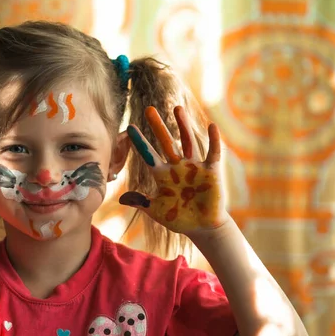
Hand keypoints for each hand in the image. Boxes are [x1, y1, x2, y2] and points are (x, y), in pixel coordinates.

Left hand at [119, 106, 228, 234]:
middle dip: (158, 127)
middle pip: (166, 142)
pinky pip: (212, 153)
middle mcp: (177, 166)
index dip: (139, 142)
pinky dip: (213, 140)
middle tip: (148, 110)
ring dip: (183, 125)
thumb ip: (141, 202)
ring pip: (187, 142)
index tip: (129, 127)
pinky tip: (211, 126)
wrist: (202, 227)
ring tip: (177, 108)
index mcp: (162, 175)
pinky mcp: (211, 172)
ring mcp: (194, 167)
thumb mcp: (156, 211)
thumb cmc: (179, 218)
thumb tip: (120, 199)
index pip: (148, 154)